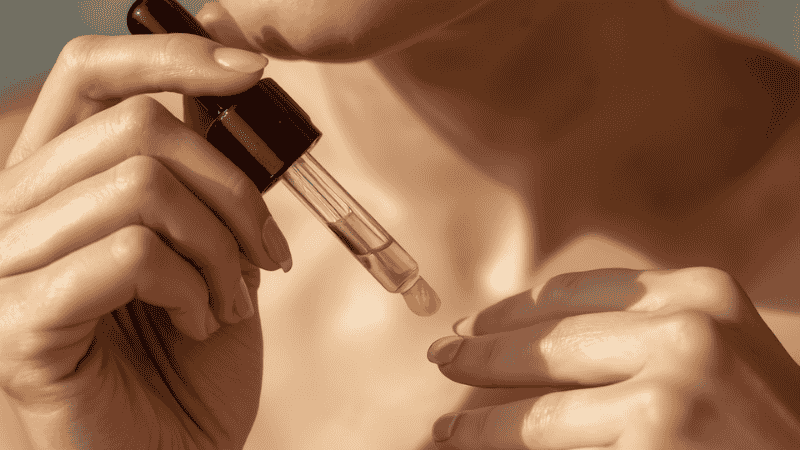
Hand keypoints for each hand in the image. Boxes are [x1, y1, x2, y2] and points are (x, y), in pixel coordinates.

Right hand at [0, 25, 290, 449]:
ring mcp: (5, 267)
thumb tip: (216, 98)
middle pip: (135, 126)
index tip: (253, 71)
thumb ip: (196, 179)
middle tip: (265, 253)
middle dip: (231, 188)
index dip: (171, 52)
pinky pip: (129, 253)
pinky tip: (197, 323)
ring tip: (231, 298)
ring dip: (219, 246)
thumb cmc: (186, 365)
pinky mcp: (19, 324)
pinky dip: (191, 286)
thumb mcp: (205, 253)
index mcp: (56, 186)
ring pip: (140, 186)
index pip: (89, 74)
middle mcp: (15, 213)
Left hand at [427, 267, 799, 448]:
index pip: (572, 293)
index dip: (511, 311)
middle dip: (482, 355)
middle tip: (442, 359)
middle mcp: (686, 336)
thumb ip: (640, 326)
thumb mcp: (720, 346)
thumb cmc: (765, 417)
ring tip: (446, 427)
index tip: (474, 322)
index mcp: (699, 292)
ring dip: (481, 424)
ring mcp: (669, 399)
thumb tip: (530, 331)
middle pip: (547, 345)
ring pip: (539, 414)